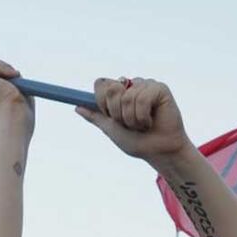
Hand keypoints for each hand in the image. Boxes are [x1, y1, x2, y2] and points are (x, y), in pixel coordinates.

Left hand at [76, 77, 191, 162]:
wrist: (157, 151)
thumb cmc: (136, 141)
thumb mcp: (111, 129)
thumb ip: (96, 116)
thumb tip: (77, 107)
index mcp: (117, 93)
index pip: (100, 84)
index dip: (101, 102)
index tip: (110, 117)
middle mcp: (130, 86)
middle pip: (111, 88)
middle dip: (116, 112)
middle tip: (127, 123)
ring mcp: (145, 85)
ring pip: (127, 97)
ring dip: (131, 119)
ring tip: (141, 125)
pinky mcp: (159, 88)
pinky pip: (143, 98)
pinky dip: (143, 116)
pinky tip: (150, 121)